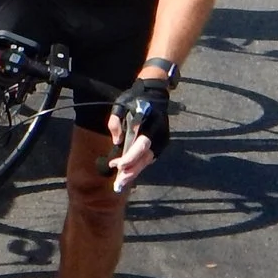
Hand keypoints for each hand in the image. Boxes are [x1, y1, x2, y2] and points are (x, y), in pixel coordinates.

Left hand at [106, 77, 172, 192]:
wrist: (154, 94)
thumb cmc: (134, 99)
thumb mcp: (120, 105)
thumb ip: (115, 122)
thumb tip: (116, 142)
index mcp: (150, 125)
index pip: (140, 146)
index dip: (129, 158)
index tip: (117, 165)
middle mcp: (158, 135)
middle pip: (145, 158)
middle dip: (132, 172)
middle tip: (118, 184)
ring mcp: (162, 140)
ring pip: (148, 160)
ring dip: (135, 171)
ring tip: (122, 182)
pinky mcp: (161, 143)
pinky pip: (149, 157)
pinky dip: (139, 165)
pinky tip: (129, 172)